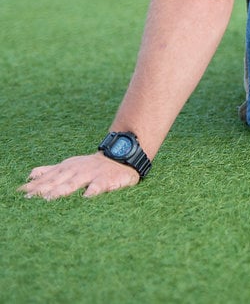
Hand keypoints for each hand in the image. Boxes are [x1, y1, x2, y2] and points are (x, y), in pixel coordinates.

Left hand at [20, 153, 140, 199]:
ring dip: (62, 191)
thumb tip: (30, 176)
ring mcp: (91, 174)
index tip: (21, 194)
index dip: (35, 186)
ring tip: (50, 199)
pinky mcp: (106, 179)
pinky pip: (98, 186)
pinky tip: (86, 198)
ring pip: (74, 183)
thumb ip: (51, 171)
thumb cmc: (92, 165)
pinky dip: (92, 191)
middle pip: (57, 181)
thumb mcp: (70, 164)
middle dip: (43, 189)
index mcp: (67, 168)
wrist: (122, 156)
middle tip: (29, 199)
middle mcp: (77, 170)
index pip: (47, 177)